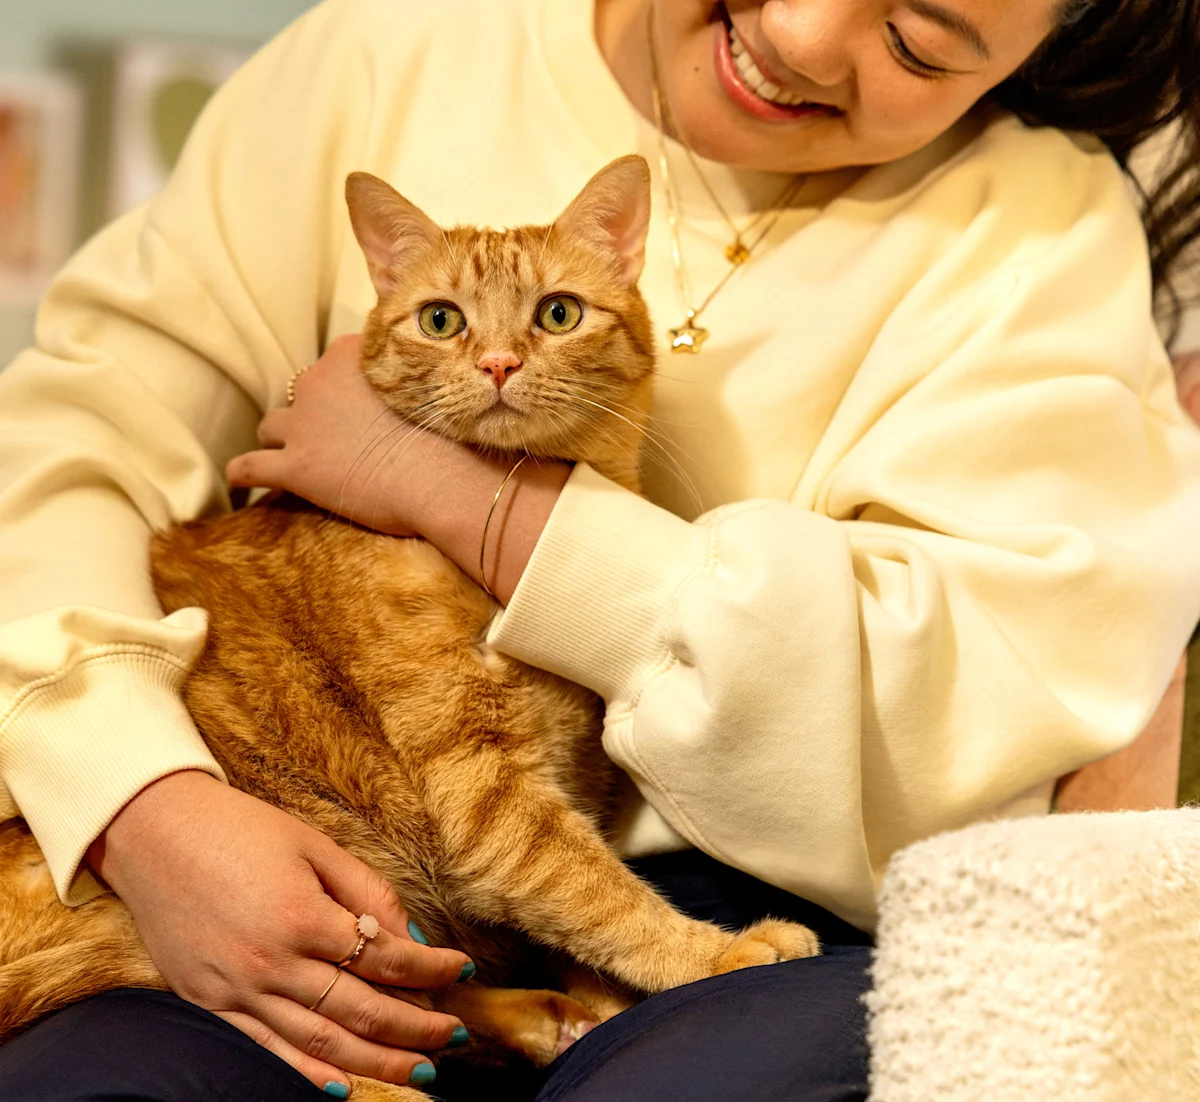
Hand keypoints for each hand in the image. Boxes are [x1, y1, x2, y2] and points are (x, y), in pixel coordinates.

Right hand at [87, 770, 471, 1093]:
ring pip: (321, 1042)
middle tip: (456, 1037)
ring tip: (420, 1071)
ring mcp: (237, 990)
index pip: (386, 959)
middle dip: (418, 1028)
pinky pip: (266, 1051)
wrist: (154, 831)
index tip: (462, 970)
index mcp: (302, 918)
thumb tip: (410, 939)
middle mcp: (271, 963)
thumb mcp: (315, 845)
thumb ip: (366, 892)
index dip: (432, 968)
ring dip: (377, 1062)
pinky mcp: (209, 1004)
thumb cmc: (241, 829)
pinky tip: (344, 1087)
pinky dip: (307, 1074)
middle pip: (362, 1011)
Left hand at [227, 331, 570, 602]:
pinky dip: (246, 473)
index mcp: (354, 356)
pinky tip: (243, 482)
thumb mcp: (443, 385)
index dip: (347, 387)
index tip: (359, 405)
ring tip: (288, 457)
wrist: (442, 479)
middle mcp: (318, 381)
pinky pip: (251, 467)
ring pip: (272, 425)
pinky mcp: (292, 467)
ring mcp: (302, 424)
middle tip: (334, 435)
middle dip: (312, 411)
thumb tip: (460, 368)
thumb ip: (433, 373)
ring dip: (280, 439)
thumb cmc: (455, 436)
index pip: (337, 362)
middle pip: (302, 390)